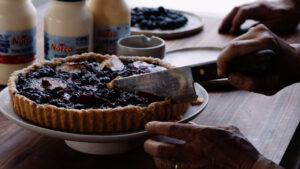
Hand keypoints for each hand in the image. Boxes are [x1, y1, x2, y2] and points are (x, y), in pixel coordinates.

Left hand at [144, 121, 260, 168]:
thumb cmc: (240, 148)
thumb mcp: (226, 129)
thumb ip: (205, 127)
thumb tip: (190, 126)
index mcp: (203, 135)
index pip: (172, 130)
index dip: (157, 127)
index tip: (148, 125)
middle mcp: (195, 151)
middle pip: (163, 149)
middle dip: (150, 145)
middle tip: (147, 142)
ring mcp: (195, 167)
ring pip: (166, 164)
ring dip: (157, 159)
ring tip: (155, 154)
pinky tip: (168, 165)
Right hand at [218, 24, 299, 94]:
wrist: (295, 61)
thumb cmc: (283, 74)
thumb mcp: (269, 86)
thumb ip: (249, 84)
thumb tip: (230, 77)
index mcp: (264, 43)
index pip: (234, 48)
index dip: (223, 61)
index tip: (222, 73)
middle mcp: (260, 32)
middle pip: (230, 45)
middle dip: (224, 61)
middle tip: (228, 73)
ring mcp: (257, 29)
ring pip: (231, 44)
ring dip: (228, 57)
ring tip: (237, 68)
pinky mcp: (254, 30)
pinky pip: (236, 42)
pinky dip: (233, 53)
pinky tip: (242, 61)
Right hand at [219, 1, 299, 33]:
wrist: (293, 5)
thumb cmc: (287, 14)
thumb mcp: (278, 22)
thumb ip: (263, 26)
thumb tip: (250, 32)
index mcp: (260, 7)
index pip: (243, 12)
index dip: (236, 22)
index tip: (231, 32)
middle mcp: (254, 4)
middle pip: (236, 9)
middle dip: (226, 20)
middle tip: (220, 31)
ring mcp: (253, 5)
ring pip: (236, 10)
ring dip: (227, 19)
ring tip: (221, 29)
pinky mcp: (254, 8)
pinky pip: (239, 12)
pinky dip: (232, 19)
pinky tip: (230, 26)